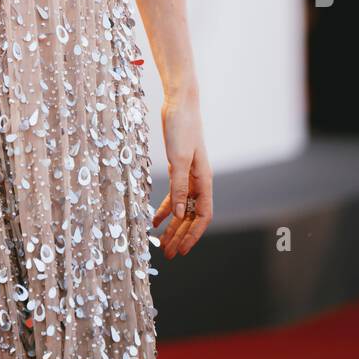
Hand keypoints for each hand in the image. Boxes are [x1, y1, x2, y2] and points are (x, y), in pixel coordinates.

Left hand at [152, 94, 212, 258]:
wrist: (179, 103)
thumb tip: (177, 215)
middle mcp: (199, 181)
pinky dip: (164, 209)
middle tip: (168, 255)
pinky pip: (172, 195)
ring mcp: (188, 175)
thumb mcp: (179, 159)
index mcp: (204, 180)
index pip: (203, 215)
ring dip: (172, 226)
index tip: (181, 250)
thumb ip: (179, 187)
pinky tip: (154, 221)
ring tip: (162, 244)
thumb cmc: (182, 127)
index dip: (193, 234)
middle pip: (191, 216)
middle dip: (181, 236)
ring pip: (181, 208)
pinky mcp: (177, 168)